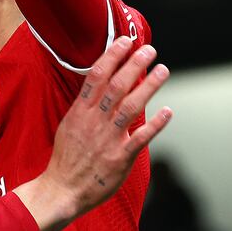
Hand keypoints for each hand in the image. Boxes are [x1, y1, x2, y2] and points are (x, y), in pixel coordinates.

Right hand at [14, 37, 171, 230]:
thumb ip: (85, 107)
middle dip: (134, 64)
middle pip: (116, 86)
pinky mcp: (119, 157)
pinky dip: (155, 124)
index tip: (125, 41)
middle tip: (149, 50)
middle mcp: (94, 121)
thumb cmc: (66, 157)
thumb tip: (99, 86)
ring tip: (162, 70)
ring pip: (131, 106)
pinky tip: (169, 112)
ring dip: (148, 86)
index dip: (112, 56)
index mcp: (80, 111)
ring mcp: (108, 139)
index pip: (96, 75)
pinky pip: (140, 138)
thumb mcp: (69, 125)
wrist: (62, 189)